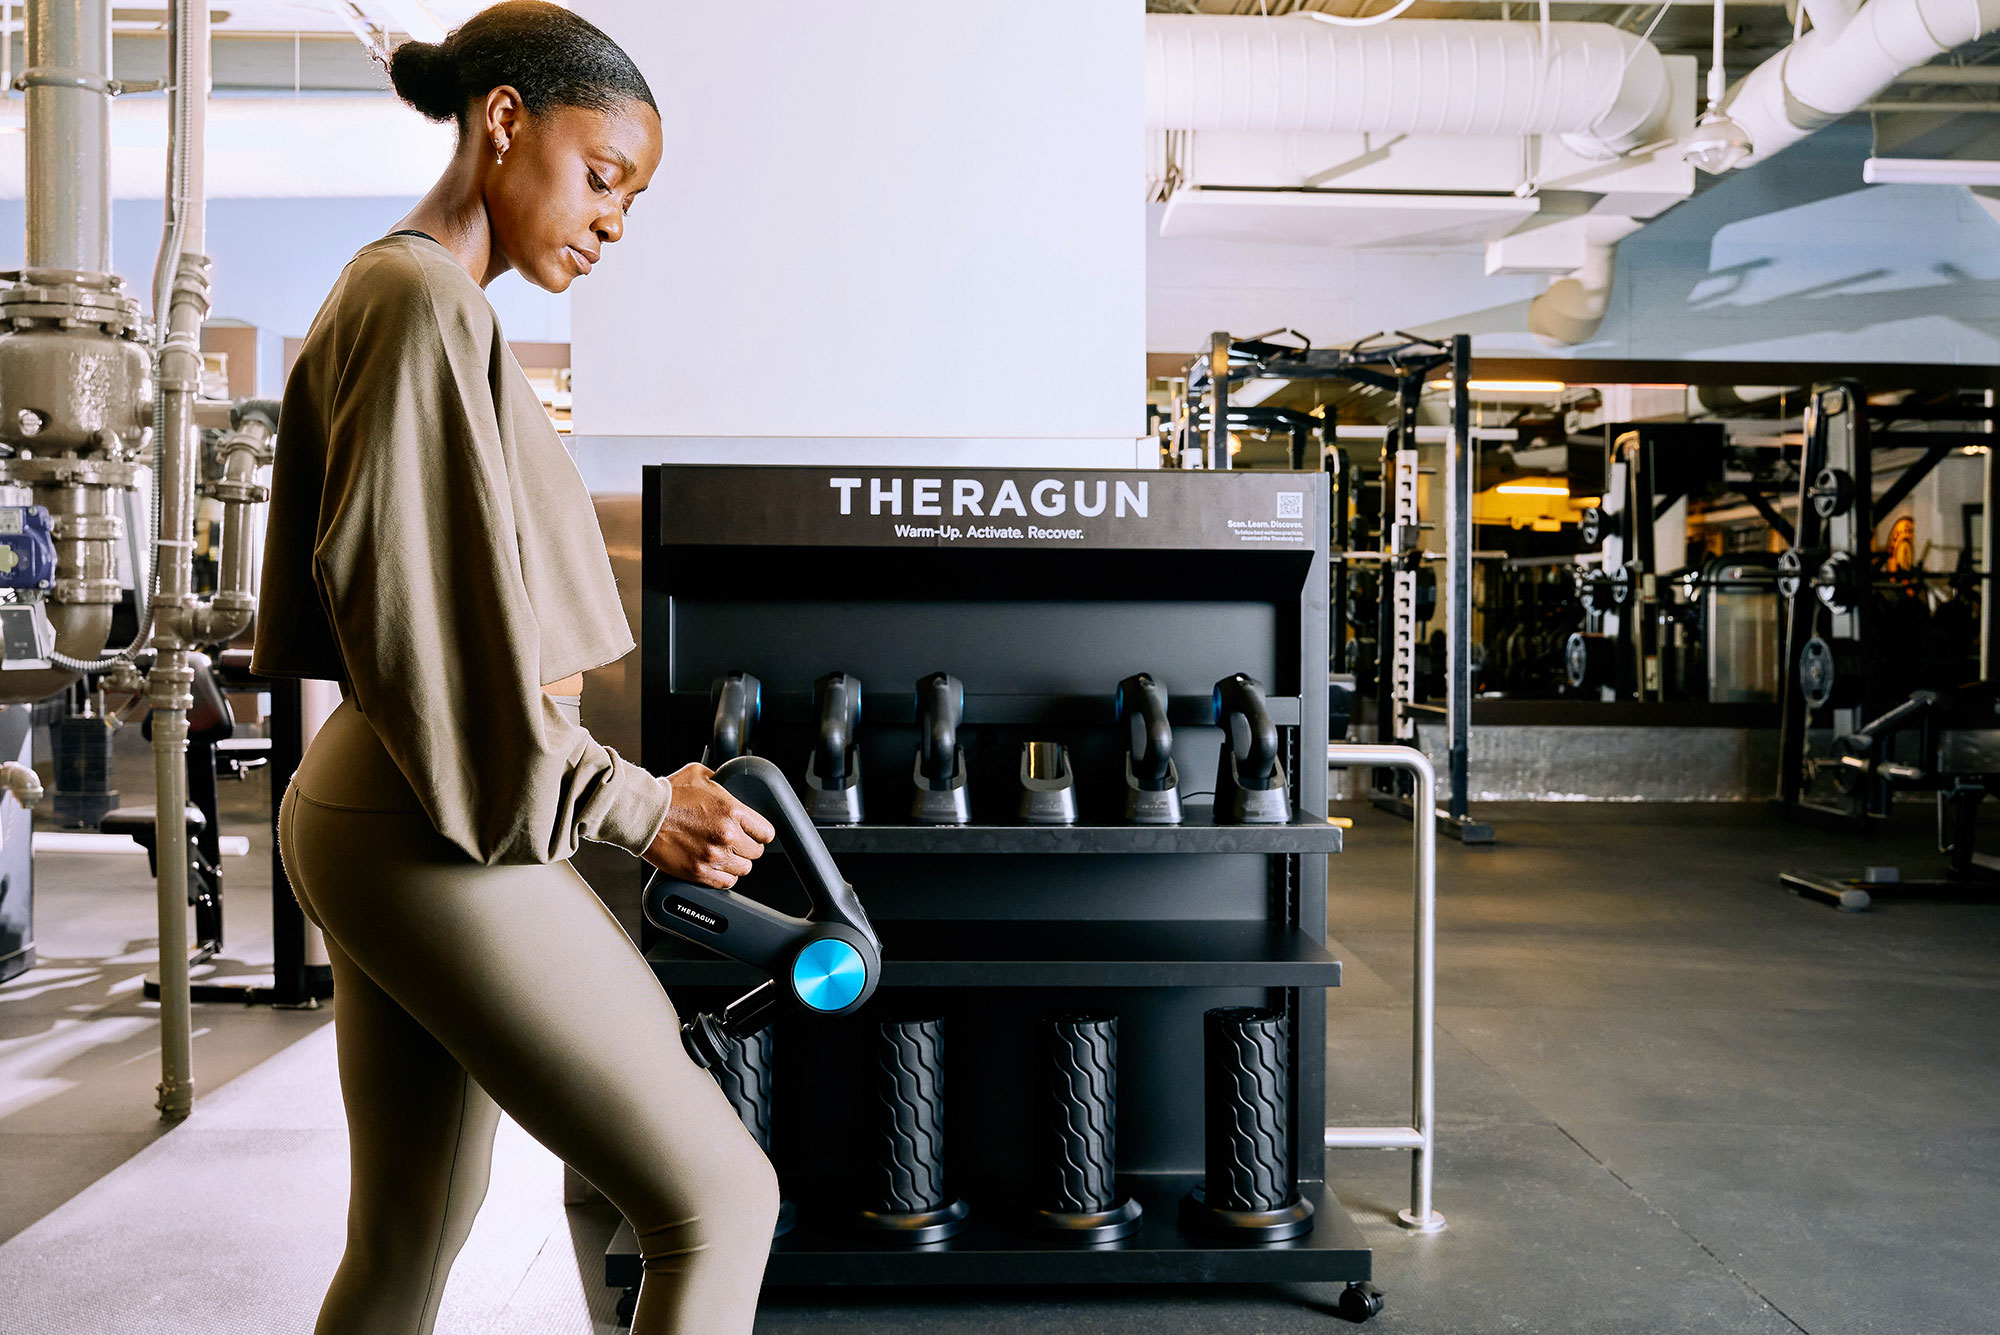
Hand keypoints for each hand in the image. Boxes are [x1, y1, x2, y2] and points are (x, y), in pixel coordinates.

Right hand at [642, 763, 776, 888]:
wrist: (642, 814)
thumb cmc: (667, 794)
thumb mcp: (700, 774)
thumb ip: (721, 779)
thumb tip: (729, 782)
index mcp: (732, 811)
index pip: (766, 832)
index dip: (761, 833)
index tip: (756, 835)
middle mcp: (726, 835)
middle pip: (755, 853)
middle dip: (748, 848)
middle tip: (737, 844)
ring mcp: (712, 856)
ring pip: (742, 869)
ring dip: (736, 863)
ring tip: (725, 855)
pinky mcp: (698, 872)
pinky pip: (725, 883)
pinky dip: (723, 877)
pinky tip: (717, 867)